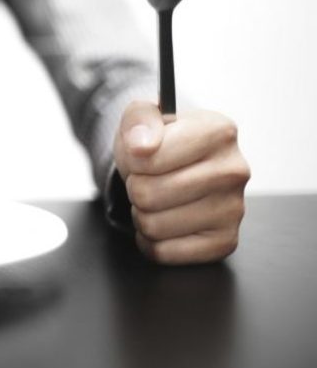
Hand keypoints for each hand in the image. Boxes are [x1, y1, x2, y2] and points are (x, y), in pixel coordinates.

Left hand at [113, 101, 249, 264]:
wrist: (177, 167)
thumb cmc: (160, 142)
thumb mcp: (143, 115)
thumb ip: (139, 118)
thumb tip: (142, 146)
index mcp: (218, 132)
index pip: (147, 158)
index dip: (132, 158)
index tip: (144, 153)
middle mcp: (234, 170)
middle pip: (147, 194)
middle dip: (135, 187)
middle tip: (150, 178)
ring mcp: (234, 209)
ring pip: (153, 226)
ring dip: (142, 214)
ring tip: (159, 197)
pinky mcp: (225, 241)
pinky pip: (164, 252)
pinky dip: (152, 240)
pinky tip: (166, 219)